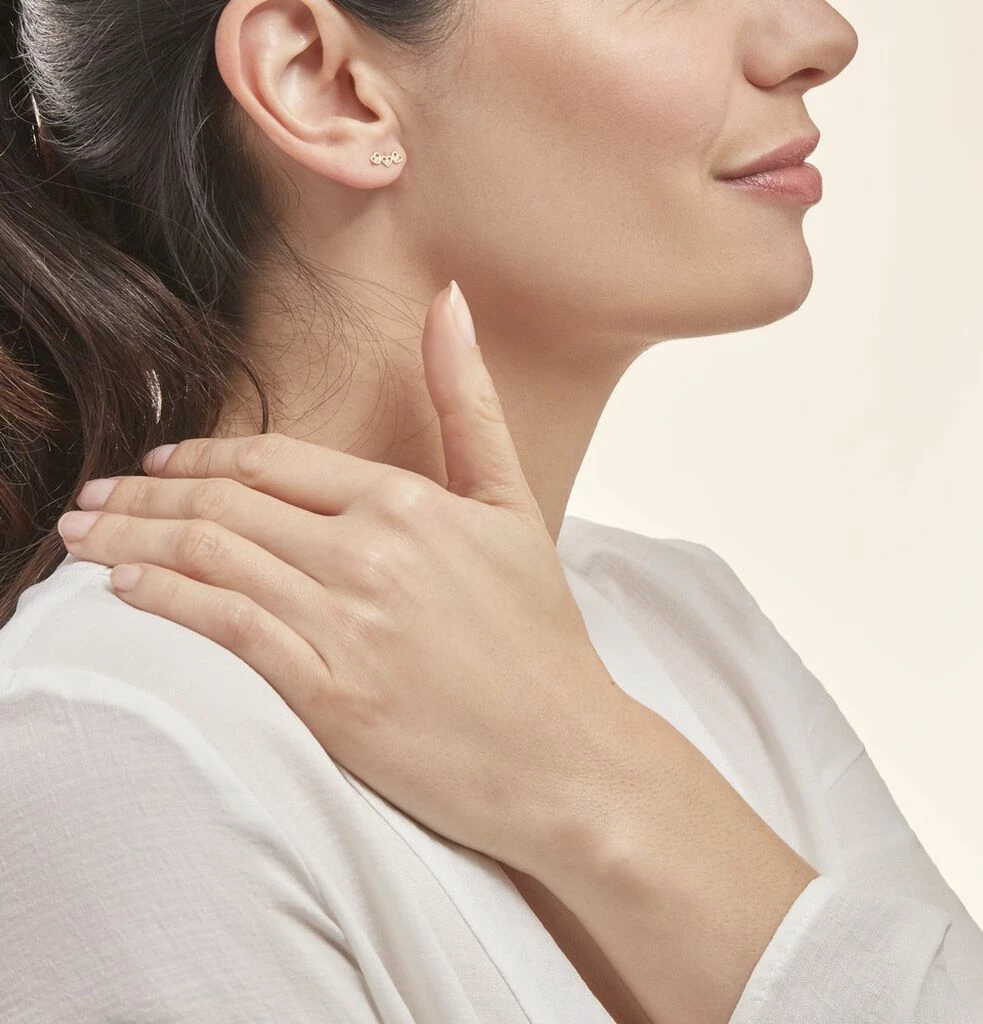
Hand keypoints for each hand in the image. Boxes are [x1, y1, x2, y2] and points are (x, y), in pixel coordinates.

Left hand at [56, 282, 629, 876]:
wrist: (566, 754)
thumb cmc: (540, 637)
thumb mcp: (513, 506)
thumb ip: (469, 402)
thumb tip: (448, 300)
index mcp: (408, 502)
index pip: (272, 461)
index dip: (199, 457)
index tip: (156, 463)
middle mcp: (369, 553)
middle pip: (224, 505)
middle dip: (141, 496)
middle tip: (91, 497)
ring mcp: (346, 623)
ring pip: (209, 558)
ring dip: (129, 540)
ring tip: (80, 535)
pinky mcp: (329, 694)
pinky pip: (224, 628)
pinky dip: (162, 600)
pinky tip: (124, 589)